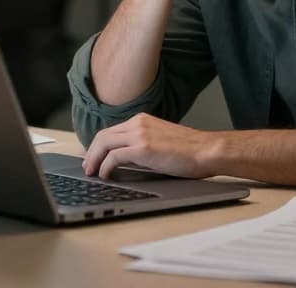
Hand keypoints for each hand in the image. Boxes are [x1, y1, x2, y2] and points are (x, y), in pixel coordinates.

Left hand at [83, 113, 214, 179]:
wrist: (207, 150)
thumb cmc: (190, 150)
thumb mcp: (160, 141)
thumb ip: (141, 145)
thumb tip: (124, 159)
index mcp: (142, 120)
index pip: (111, 131)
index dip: (97, 146)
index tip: (93, 159)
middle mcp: (138, 123)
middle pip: (102, 136)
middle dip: (91, 153)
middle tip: (88, 168)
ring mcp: (140, 134)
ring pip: (104, 143)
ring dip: (94, 160)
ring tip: (92, 173)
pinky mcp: (143, 148)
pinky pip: (114, 156)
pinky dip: (106, 167)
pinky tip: (106, 175)